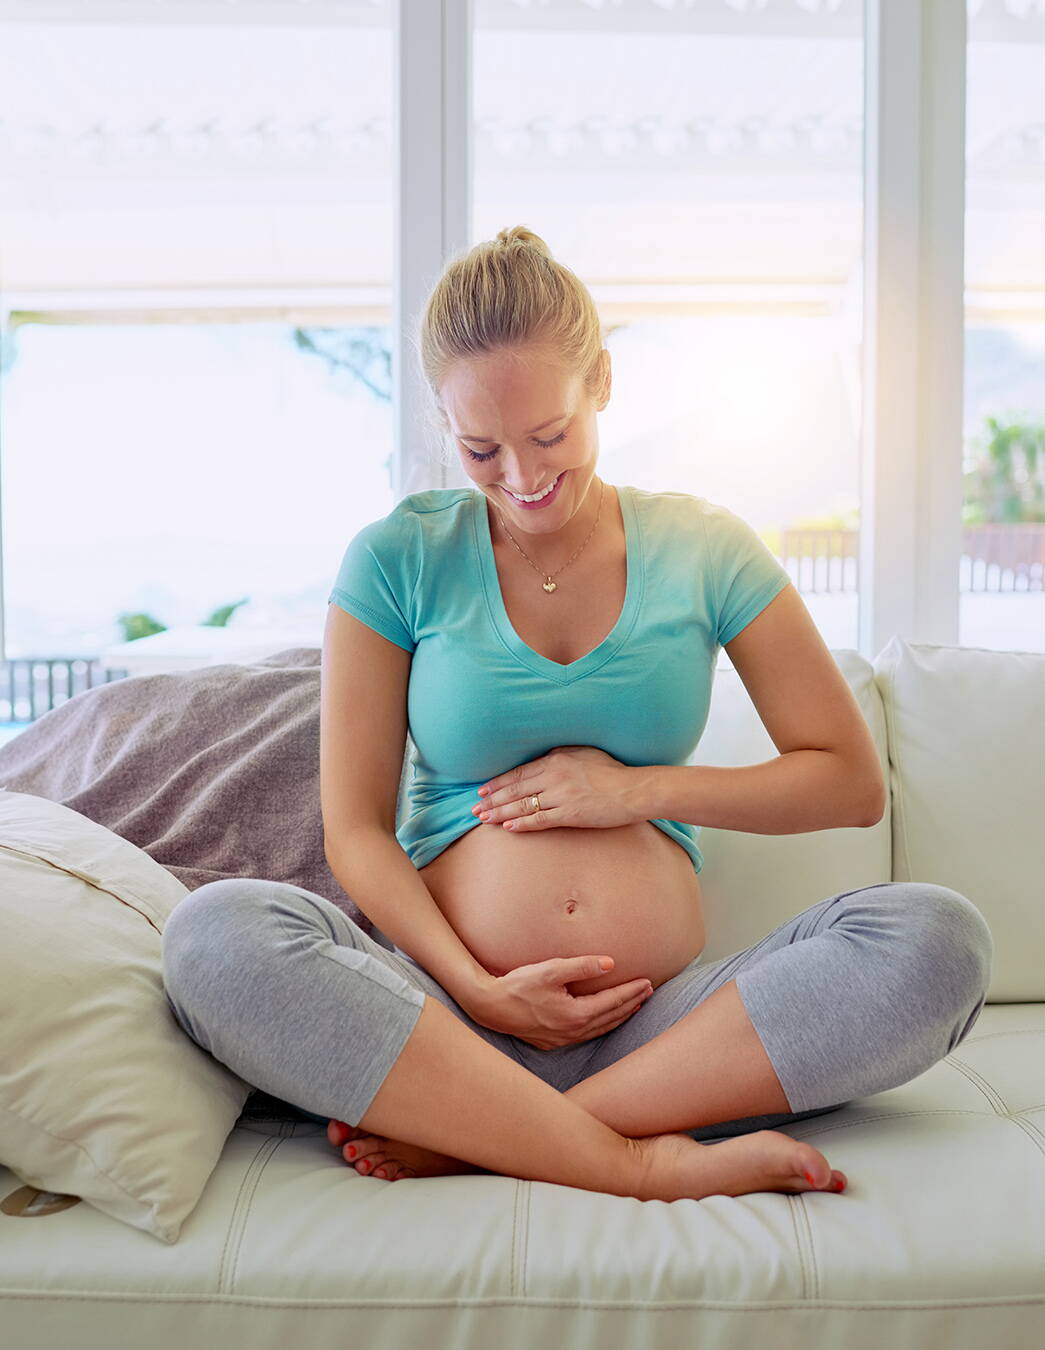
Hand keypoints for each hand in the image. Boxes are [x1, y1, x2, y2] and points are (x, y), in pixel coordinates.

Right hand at [468, 954, 653, 1049]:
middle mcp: (573, 1031)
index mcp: (576, 1015)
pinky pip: (587, 1035)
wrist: (490, 1007)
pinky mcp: (553, 1042)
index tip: (648, 982)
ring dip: (619, 1016)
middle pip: (611, 1017)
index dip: (632, 991)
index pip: (613, 1001)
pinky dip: (602, 1025)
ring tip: (634, 1006)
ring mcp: (563, 1040)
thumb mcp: (550, 970)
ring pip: (601, 1029)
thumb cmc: (518, 986)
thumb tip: (611, 964)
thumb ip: (582, 966)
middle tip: (649, 991)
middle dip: (632, 1003)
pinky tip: (603, 1020)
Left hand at [472, 746, 643, 831]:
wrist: (634, 789)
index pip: (519, 772)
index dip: (498, 782)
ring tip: (484, 820)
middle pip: (515, 789)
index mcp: (556, 759)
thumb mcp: (584, 753)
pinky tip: (508, 828)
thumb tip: (540, 761)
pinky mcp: (570, 814)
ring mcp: (562, 796)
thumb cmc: (612, 771)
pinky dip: (522, 824)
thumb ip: (559, 756)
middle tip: (475, 809)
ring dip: (501, 813)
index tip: (482, 790)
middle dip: (493, 800)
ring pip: (523, 806)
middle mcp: (555, 776)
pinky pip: (540, 820)